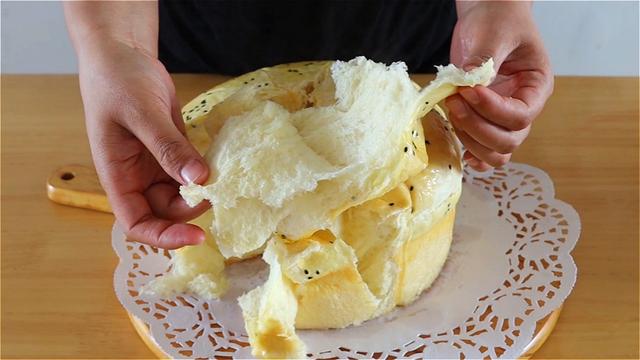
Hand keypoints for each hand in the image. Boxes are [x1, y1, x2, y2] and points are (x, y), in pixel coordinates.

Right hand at [77, 37, 209, 248]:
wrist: (123, 55)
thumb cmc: (117, 82)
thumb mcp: (142, 113)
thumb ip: (168, 148)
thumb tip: (198, 181)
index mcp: (118, 177)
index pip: (137, 223)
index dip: (164, 236)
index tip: (196, 235)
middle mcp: (137, 178)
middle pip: (165, 213)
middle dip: (191, 211)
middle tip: (220, 194)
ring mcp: (156, 166)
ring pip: (182, 195)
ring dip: (202, 193)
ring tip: (225, 180)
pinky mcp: (174, 152)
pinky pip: (192, 173)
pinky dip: (207, 174)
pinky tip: (223, 167)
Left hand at [447, 2, 553, 170]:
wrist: (487, 17)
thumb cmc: (499, 20)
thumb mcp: (495, 33)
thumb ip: (484, 59)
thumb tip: (469, 83)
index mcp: (536, 87)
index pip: (521, 115)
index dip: (493, 110)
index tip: (469, 91)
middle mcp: (522, 107)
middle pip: (508, 139)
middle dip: (478, 127)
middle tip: (455, 101)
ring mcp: (502, 117)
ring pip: (495, 150)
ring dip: (470, 139)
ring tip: (452, 108)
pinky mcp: (483, 119)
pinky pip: (483, 151)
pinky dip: (472, 155)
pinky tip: (459, 150)